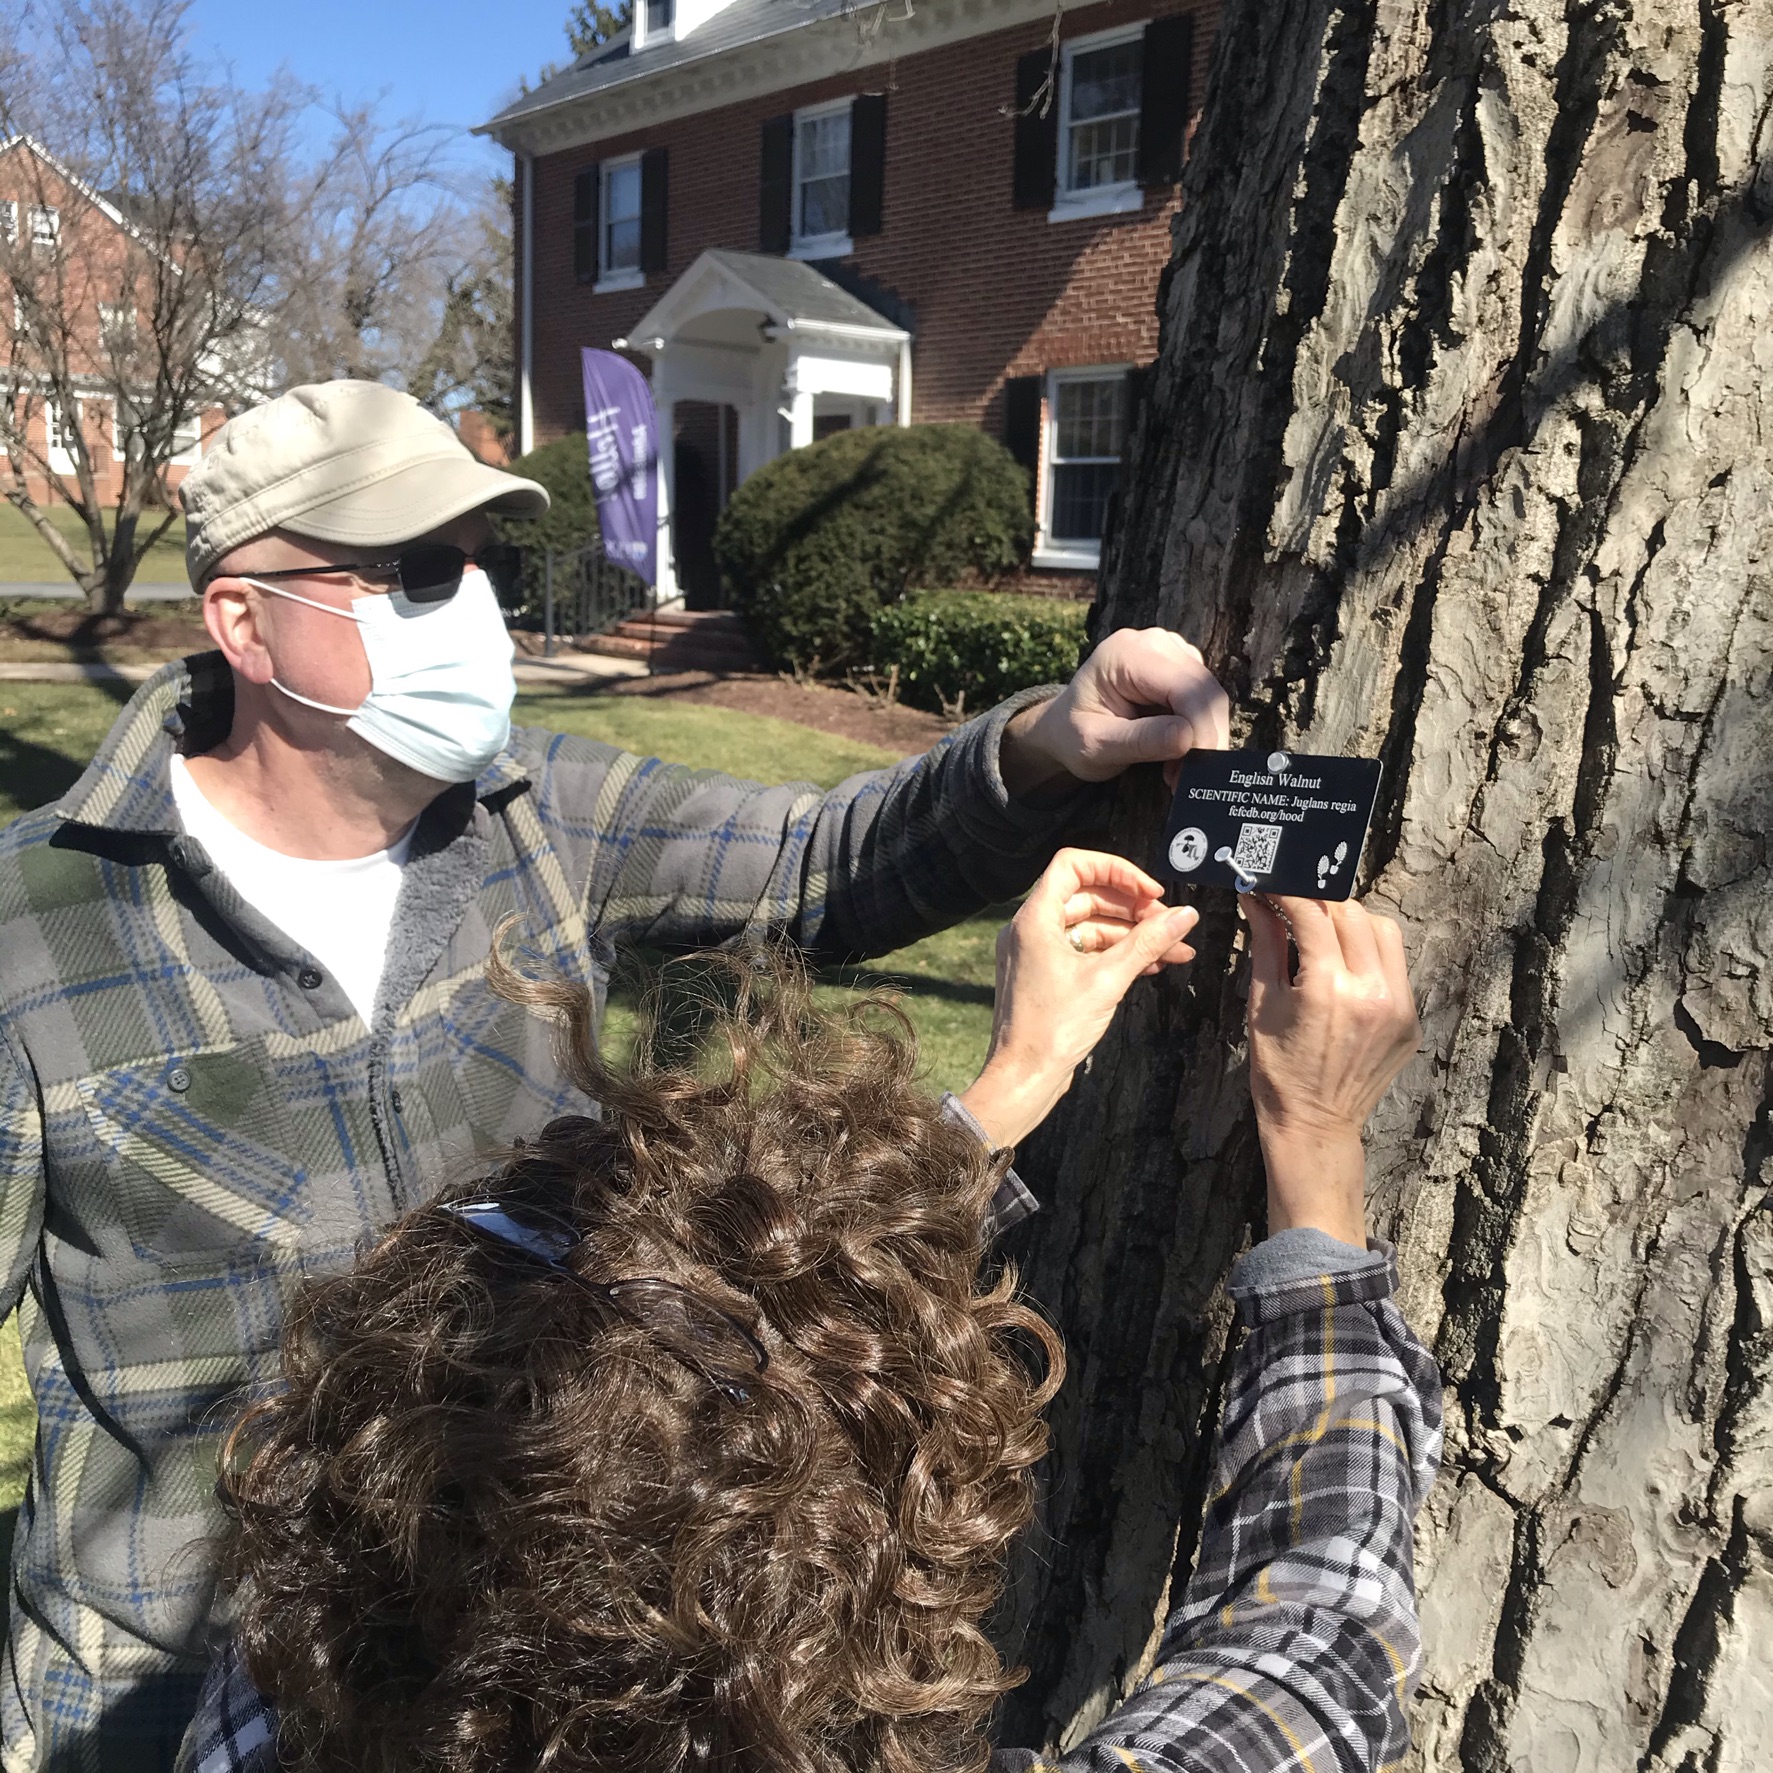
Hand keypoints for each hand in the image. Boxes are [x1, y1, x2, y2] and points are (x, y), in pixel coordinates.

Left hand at [958, 849, 1199, 1148]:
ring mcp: (1036, 952)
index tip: (1150, 892)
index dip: (1116, 870)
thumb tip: (1185, 914)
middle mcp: (1030, 929)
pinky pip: (1084, 950)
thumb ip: (1148, 941)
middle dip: (1133, 909)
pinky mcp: (1045, 975)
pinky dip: (1116, 953)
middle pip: (1088, 895)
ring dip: (1132, 934)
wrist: (1023, 1078)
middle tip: (1170, 925)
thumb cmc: (1052, 1031)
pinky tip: (1151, 965)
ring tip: (1174, 950)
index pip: (1074, 865)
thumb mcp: (1109, 980)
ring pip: (1091, 926)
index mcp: (1034, 919)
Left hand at [1001, 628, 1232, 799]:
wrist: (1063, 727)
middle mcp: (1152, 643)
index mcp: (1125, 654)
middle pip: (1205, 690)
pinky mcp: (1181, 666)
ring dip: (1203, 737)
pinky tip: (1178, 751)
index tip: (1193, 769)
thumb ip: (1140, 740)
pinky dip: (1199, 729)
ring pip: (1211, 696)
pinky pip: (1206, 699)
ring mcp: (1170, 651)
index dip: (1199, 728)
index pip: (1184, 688)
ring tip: (1176, 770)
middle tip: (1184, 778)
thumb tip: (1187, 737)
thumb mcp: (1096, 745)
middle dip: (1203, 737)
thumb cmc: (1073, 735)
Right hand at [1242, 895, 1418, 1245]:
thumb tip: (1257, 899)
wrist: (1315, 1125)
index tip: (1273, 887)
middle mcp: (1371, 992)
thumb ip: (1266, 945)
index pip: (1313, 915)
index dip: (1290, 893)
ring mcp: (1398, 1006)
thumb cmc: (1278, 1070)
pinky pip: (1394, 965)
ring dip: (1352, 923)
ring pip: (1382, 931)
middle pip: (1352, 914)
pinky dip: (1369, 954)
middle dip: (1321, 903)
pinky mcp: (1410, 1019)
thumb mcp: (1262, 1004)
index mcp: (1327, 990)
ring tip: (1325, 934)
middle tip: (1296, 907)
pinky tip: (1345, 968)